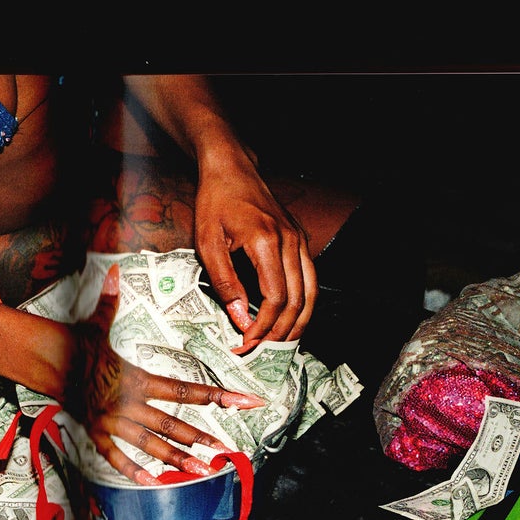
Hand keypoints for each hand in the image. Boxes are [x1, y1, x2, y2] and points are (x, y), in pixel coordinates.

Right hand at [68, 267, 264, 483]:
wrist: (44, 364)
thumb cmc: (75, 346)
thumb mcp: (95, 323)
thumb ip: (110, 302)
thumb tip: (116, 273)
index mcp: (137, 379)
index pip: (185, 389)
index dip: (218, 395)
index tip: (244, 402)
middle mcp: (129, 403)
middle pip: (171, 423)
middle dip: (201, 437)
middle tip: (227, 450)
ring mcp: (113, 421)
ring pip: (150, 444)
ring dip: (176, 459)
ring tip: (201, 471)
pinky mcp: (96, 433)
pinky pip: (115, 456)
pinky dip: (132, 470)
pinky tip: (153, 482)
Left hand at [192, 154, 316, 350]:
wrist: (232, 168)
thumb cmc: (215, 201)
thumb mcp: (208, 242)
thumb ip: (224, 281)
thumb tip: (240, 317)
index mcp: (267, 242)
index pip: (275, 298)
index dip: (264, 327)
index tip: (247, 343)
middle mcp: (290, 242)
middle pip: (298, 300)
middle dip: (282, 332)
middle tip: (263, 352)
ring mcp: (299, 240)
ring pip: (311, 292)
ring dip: (299, 322)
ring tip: (282, 344)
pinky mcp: (299, 240)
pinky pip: (310, 278)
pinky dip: (305, 303)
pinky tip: (292, 318)